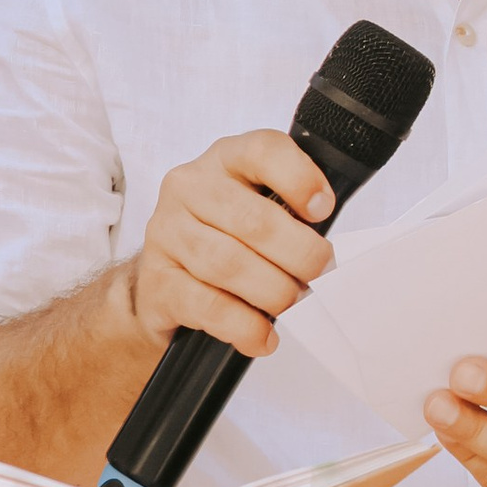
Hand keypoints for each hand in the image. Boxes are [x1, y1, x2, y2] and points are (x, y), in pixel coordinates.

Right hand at [114, 130, 336, 366]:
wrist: (164, 282)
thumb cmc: (225, 239)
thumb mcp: (257, 208)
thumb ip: (291, 212)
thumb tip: (329, 251)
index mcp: (223, 160)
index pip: (262, 151)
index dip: (300, 179)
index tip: (324, 211)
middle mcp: (189, 189)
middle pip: (254, 220)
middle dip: (299, 255)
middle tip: (319, 275)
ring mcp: (167, 234)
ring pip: (230, 264)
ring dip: (273, 292)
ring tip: (293, 304)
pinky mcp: (157, 282)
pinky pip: (208, 306)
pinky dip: (244, 326)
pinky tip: (262, 335)